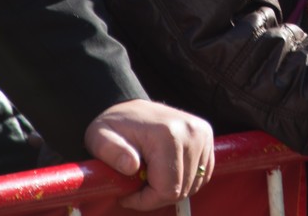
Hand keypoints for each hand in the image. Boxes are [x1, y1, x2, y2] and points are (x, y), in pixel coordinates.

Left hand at [85, 100, 213, 209]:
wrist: (132, 108)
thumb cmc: (115, 126)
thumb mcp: (100, 137)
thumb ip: (111, 152)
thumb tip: (131, 166)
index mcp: (168, 134)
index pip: (168, 189)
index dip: (146, 200)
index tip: (127, 194)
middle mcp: (192, 133)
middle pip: (182, 189)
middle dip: (157, 195)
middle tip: (137, 185)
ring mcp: (202, 135)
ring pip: (193, 185)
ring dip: (170, 188)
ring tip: (150, 177)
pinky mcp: (207, 138)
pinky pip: (202, 175)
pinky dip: (184, 181)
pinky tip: (166, 172)